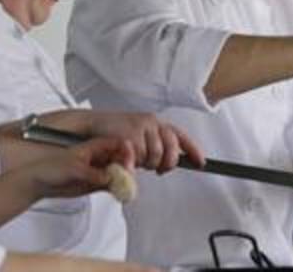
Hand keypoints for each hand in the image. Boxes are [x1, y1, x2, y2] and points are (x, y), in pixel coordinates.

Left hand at [26, 136, 134, 199]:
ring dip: (124, 179)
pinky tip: (120, 193)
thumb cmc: (49, 167)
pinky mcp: (96, 184)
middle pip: (120, 158)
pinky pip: (113, 185)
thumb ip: (92, 173)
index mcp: (93, 145)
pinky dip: (118, 189)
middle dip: (128, 166)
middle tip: (129, 177)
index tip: (129, 162)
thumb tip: (108, 177)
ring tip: (126, 187)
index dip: (125, 150)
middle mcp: (98, 157)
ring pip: (118, 172)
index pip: (116, 143)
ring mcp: (98, 170)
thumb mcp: (73, 168)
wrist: (39, 183)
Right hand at [87, 111, 204, 173]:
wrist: (92, 125)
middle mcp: (152, 123)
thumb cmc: (115, 133)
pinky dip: (134, 163)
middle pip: (171, 150)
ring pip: (155, 156)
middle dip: (167, 164)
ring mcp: (141, 127)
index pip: (180, 136)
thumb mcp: (139, 137)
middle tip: (158, 169)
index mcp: (157, 123)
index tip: (201, 162)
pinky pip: (140, 157)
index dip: (193, 149)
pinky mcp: (130, 134)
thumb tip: (167, 165)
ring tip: (136, 159)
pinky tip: (127, 158)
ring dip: (146, 164)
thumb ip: (154, 147)